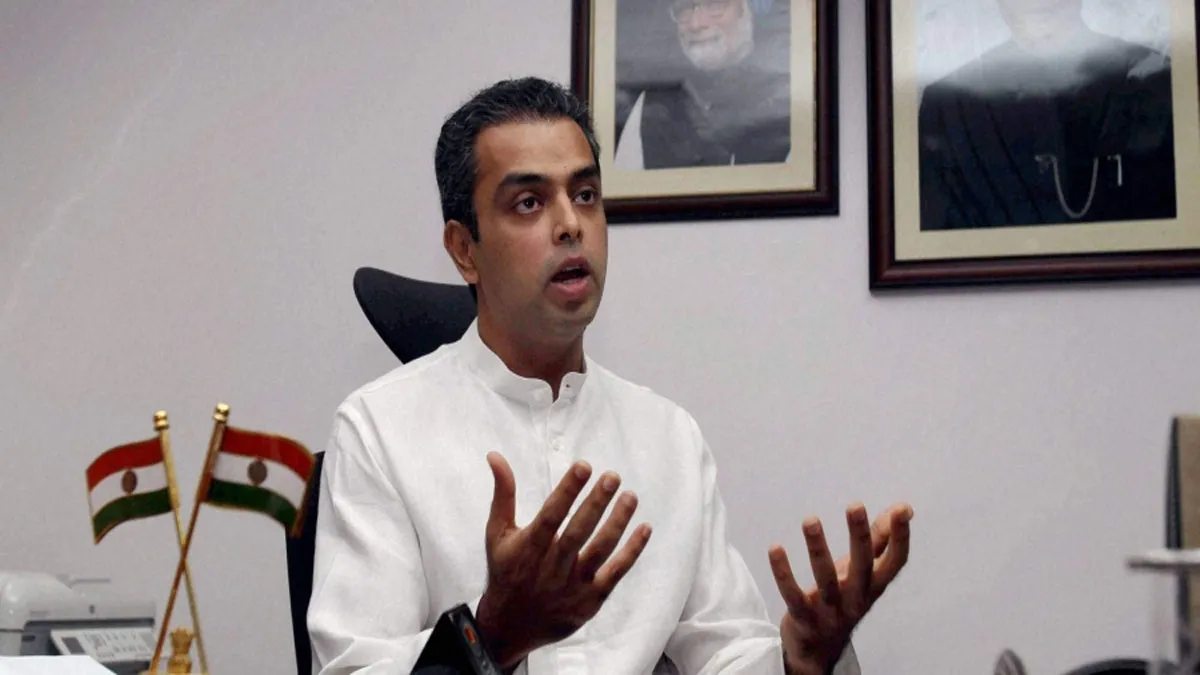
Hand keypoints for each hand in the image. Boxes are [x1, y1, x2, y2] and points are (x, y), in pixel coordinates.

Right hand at [474, 452, 651, 669]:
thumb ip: (503, 494)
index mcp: (528, 548)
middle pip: (578, 532)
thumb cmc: (505, 571)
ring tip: (630, 496)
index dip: (567, 490)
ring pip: (600, 551)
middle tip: (613, 477)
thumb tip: (496, 455)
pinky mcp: (590, 600)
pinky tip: (644, 528)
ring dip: (617, 523)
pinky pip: (616, 573)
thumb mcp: (497, 533)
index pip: (551, 515)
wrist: (510, 626)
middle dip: (596, 503)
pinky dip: (632, 551)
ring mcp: (573, 586)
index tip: (584, 466)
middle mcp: (551, 567)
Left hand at [769, 503, 911, 674]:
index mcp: (874, 585)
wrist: (820, 650)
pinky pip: (792, 595)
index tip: (902, 511)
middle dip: (860, 536)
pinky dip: (783, 573)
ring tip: (810, 519)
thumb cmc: (845, 597)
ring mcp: (830, 610)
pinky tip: (775, 548)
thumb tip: (904, 508)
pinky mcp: (803, 617)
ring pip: (825, 579)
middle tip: (855, 505)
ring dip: (818, 549)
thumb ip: (881, 540)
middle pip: (862, 566)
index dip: (901, 537)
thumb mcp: (864, 571)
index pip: (895, 562)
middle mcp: (856, 598)